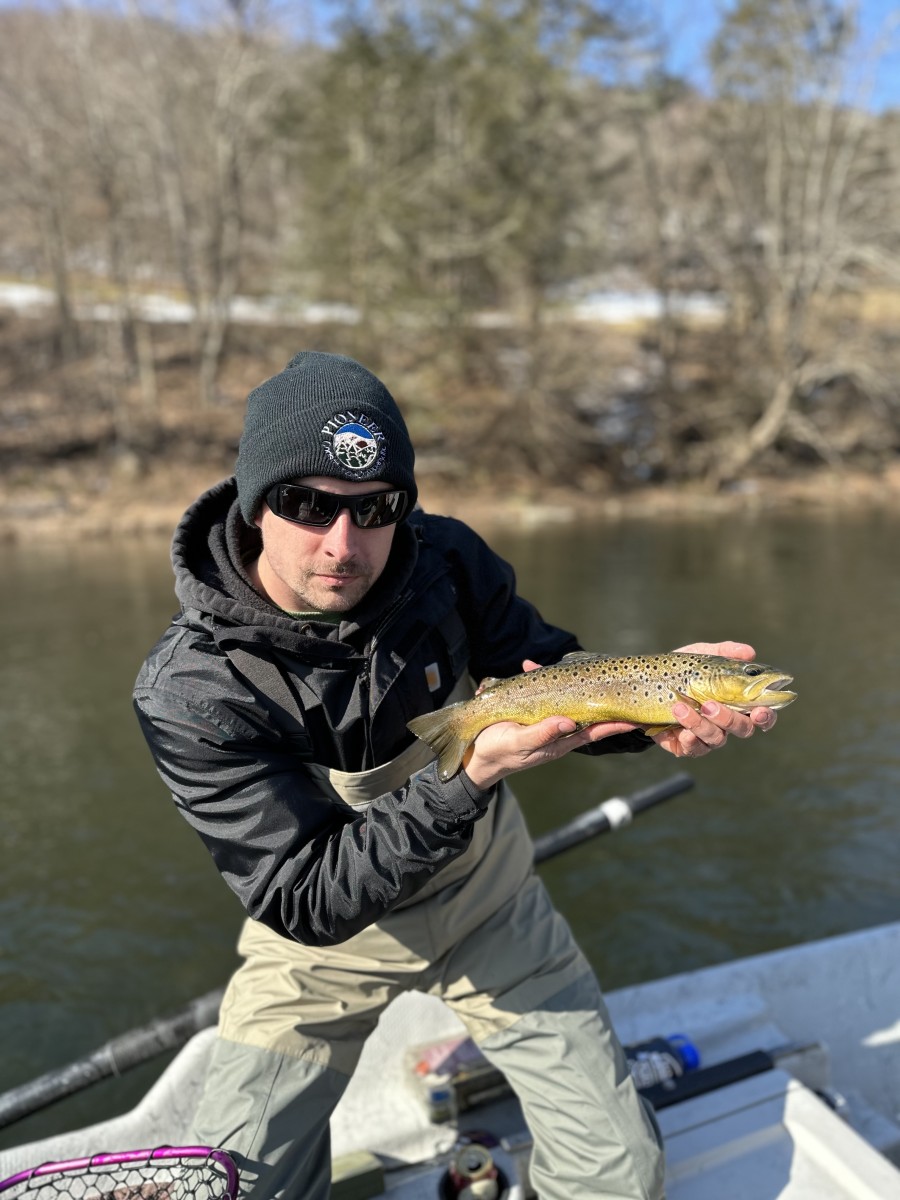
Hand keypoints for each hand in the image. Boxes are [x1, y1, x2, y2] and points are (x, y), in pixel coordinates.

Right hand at [466, 660, 637, 788]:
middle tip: (615, 680)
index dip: (615, 723)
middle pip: (584, 709)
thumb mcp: (519, 744)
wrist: (475, 756)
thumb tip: (568, 722)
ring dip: (564, 680)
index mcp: (559, 741)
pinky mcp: (528, 710)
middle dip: (596, 694)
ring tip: (571, 666)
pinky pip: (537, 691)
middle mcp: (556, 728)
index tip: (635, 716)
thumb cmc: (499, 753)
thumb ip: (543, 733)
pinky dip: (533, 677)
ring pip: (562, 696)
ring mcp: (543, 718)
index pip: (594, 731)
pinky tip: (526, 665)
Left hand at [652, 641, 777, 758]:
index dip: (766, 716)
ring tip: (680, 706)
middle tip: (709, 705)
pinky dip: (689, 740)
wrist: (642, 686)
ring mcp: (707, 737)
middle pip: (742, 729)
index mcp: (736, 702)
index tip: (759, 711)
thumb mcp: (699, 657)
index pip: (761, 715)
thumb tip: (749, 652)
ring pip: (716, 739)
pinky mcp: (685, 745)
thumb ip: (724, 652)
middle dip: (728, 718)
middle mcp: (726, 723)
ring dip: (700, 724)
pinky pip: (693, 749)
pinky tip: (680, 729)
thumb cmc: (680, 671)